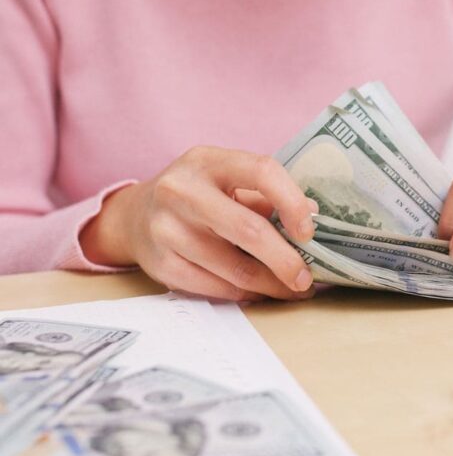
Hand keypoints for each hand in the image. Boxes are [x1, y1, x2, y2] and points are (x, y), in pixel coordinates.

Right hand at [80, 146, 316, 300]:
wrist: (135, 215)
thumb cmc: (199, 195)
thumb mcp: (226, 180)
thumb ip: (266, 196)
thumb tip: (314, 218)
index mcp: (208, 161)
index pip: (262, 171)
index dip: (293, 202)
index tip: (309, 231)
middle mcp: (181, 190)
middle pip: (249, 230)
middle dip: (286, 260)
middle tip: (307, 278)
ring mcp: (166, 229)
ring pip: (235, 268)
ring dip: (271, 285)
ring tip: (291, 289)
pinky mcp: (160, 264)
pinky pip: (216, 288)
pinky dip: (245, 294)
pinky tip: (260, 292)